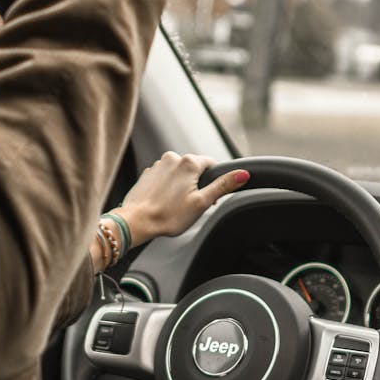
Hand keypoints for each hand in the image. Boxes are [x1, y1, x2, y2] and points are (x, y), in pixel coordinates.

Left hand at [114, 152, 247, 246]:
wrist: (136, 221)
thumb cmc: (168, 215)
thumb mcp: (202, 202)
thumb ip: (223, 186)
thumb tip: (243, 173)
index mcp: (189, 162)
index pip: (211, 164)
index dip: (213, 182)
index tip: (207, 198)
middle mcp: (172, 158)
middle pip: (195, 169)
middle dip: (197, 185)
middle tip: (191, 205)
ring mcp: (158, 165)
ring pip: (179, 173)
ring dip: (181, 186)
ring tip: (175, 206)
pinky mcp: (148, 174)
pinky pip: (165, 177)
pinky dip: (167, 188)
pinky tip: (164, 202)